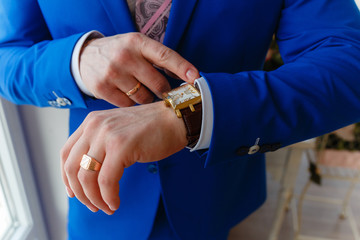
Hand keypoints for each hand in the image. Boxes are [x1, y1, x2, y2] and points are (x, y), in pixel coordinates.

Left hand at [60, 101, 186, 213]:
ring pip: (86, 177)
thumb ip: (101, 145)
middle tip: (93, 206)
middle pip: (72, 168)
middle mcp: (95, 126)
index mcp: (91, 122)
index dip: (66, 178)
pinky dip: (109, 197)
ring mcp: (107, 135)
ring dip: (94, 199)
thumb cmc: (151, 128)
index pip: (66, 153)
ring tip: (106, 207)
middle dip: (81, 193)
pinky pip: (107, 181)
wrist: (175, 119)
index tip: (75, 193)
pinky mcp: (121, 146)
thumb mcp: (118, 130)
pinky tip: (116, 202)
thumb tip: (90, 174)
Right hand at [80, 33, 199, 106]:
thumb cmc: (118, 52)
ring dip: (146, 97)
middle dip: (164, 90)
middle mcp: (125, 56)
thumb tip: (186, 75)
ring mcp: (112, 73)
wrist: (83, 57)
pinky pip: (128, 105)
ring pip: (144, 98)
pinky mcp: (102, 88)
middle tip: (161, 90)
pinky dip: (131, 103)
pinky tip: (125, 94)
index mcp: (137, 42)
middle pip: (158, 83)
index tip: (196, 78)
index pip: (165, 56)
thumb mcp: (136, 46)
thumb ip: (157, 58)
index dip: (182, 67)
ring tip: (138, 88)